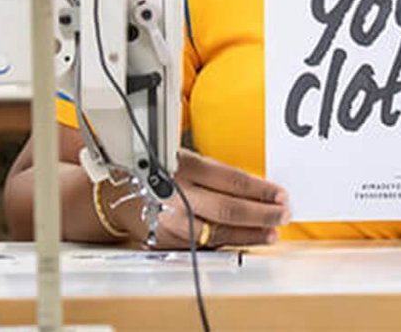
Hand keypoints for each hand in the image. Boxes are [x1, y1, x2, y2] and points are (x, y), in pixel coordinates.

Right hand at [113, 149, 289, 248]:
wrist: (117, 193)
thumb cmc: (156, 170)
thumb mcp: (184, 157)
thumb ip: (214, 173)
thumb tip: (253, 187)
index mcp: (186, 168)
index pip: (233, 180)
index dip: (261, 190)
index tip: (281, 194)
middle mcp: (179, 196)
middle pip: (230, 209)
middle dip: (262, 214)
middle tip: (283, 214)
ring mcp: (174, 222)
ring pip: (220, 232)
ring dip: (251, 233)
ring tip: (272, 232)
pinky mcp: (170, 242)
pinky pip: (206, 244)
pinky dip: (229, 242)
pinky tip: (246, 240)